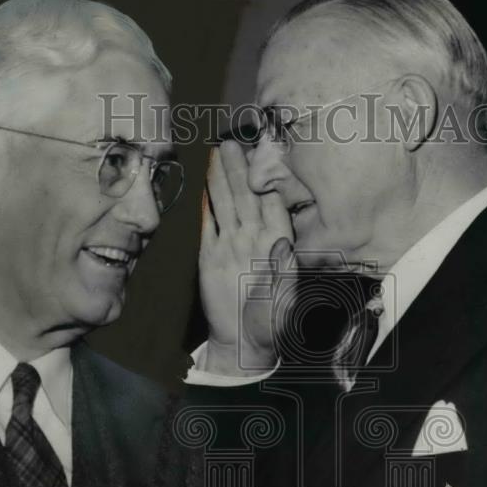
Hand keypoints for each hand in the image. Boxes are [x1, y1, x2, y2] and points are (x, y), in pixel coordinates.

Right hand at [199, 140, 294, 375]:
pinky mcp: (210, 256)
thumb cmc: (270, 325)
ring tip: (215, 155)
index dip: (266, 179)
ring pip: (226, 206)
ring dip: (221, 180)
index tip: (262, 154)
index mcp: (275, 245)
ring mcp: (231, 246)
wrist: (242, 343)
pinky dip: (205, 207)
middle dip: (238, 170)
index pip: (271, 205)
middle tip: (231, 143)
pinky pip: (208, 226)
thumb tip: (281, 244)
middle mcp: (253, 240)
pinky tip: (202, 188)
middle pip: (245, 197)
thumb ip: (283, 272)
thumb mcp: (284, 301)